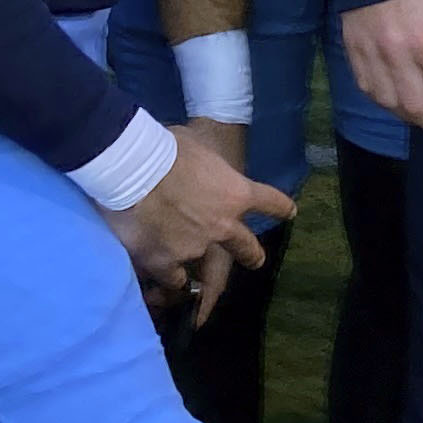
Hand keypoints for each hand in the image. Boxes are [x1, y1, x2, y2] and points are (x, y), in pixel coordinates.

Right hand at [111, 126, 291, 322]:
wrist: (133, 170)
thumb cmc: (164, 147)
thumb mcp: (196, 145)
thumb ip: (203, 163)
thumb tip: (192, 160)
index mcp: (237, 193)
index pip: (270, 202)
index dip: (280, 207)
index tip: (289, 212)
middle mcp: (223, 226)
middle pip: (248, 248)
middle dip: (252, 255)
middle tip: (255, 261)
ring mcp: (196, 247)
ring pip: (201, 265)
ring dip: (191, 260)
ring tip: (177, 261)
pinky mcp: (167, 262)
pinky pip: (171, 277)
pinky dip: (166, 275)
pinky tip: (158, 275)